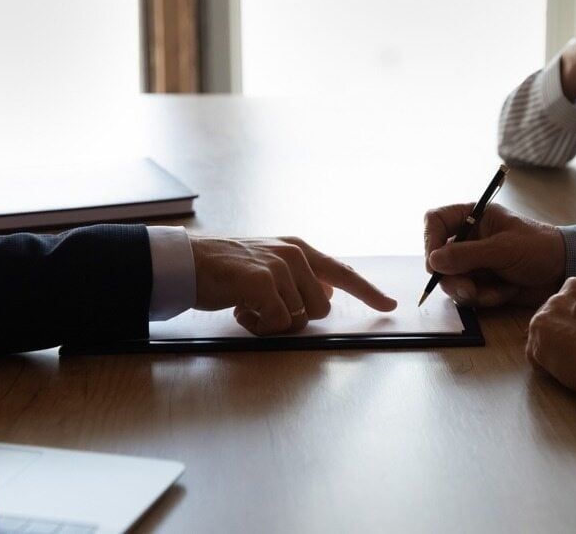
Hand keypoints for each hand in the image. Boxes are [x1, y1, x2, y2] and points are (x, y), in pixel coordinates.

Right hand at [191, 236, 396, 334]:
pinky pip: (277, 323)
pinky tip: (239, 310)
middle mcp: (295, 254)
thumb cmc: (224, 268)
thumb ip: (299, 278)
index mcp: (298, 249)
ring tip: (247, 305)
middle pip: (322, 309)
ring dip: (273, 322)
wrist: (185, 261)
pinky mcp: (263, 282)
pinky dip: (259, 326)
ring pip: (299, 319)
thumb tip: (326, 298)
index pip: (343, 273)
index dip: (368, 291)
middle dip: (295, 318)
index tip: (389, 305)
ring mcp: (280, 267)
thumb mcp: (268, 264)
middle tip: (262, 308)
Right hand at [423, 203, 565, 307]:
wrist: (563, 272)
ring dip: (471, 291)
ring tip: (496, 292)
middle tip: (469, 290)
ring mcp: (473, 262)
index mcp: (473, 217)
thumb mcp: (504, 248)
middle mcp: (468, 238)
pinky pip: (467, 294)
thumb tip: (434, 261)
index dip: (430, 241)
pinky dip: (485, 298)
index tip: (435, 264)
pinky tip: (505, 292)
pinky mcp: (481, 282)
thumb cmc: (539, 248)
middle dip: (453, 278)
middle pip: (439, 258)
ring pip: (451, 280)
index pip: (436, 221)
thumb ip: (467, 255)